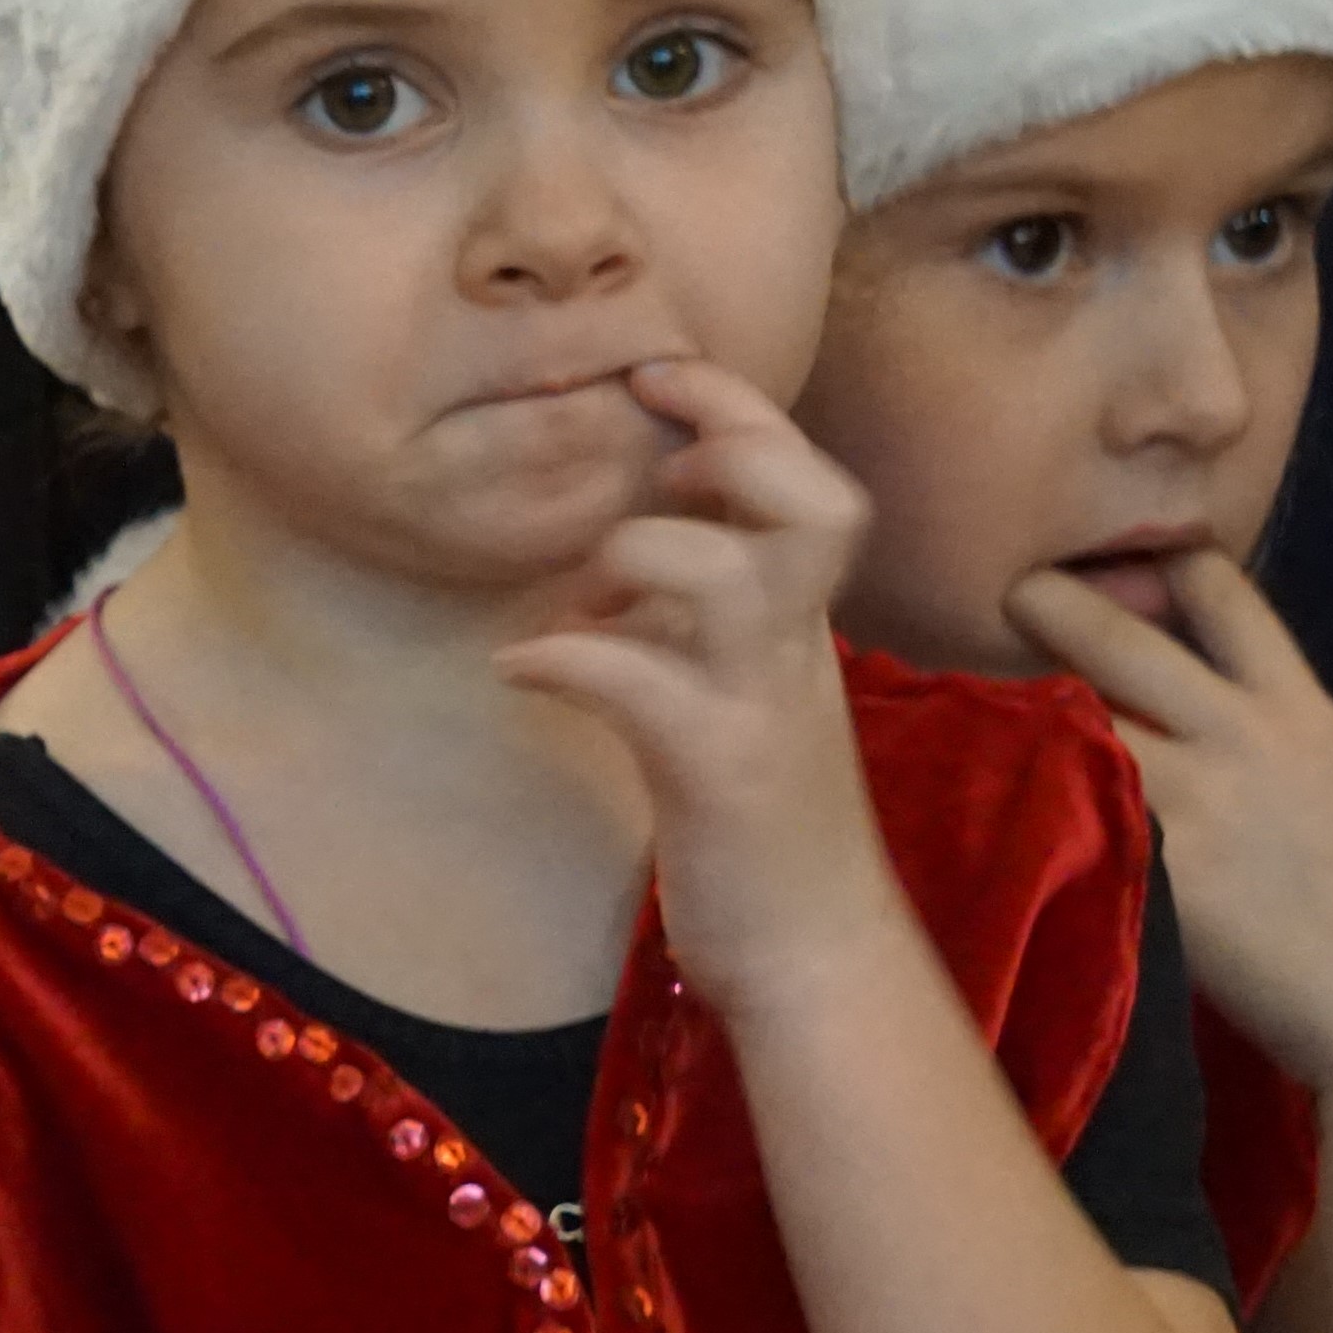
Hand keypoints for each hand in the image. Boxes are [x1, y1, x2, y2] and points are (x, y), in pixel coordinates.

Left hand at [491, 361, 897, 1006]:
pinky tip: (517, 666)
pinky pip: (640, 683)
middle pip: (815, 501)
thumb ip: (698, 624)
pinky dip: (568, 657)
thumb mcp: (737, 699)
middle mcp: (797, 650)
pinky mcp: (718, 774)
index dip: (740, 412)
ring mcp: (763, 707)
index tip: (659, 376)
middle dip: (733, 442)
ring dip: (640, 550)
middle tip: (654, 448)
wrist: (813, 957)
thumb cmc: (760, 827)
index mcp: (801, 625)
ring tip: (581, 591)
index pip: (808, 481)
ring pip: (733, 575)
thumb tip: (608, 564)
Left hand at [1002, 548, 1332, 1110]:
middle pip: (1117, 633)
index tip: (1104, 554)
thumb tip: (1203, 721)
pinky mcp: (1151, 861)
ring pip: (1071, 712)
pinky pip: (1060, 803)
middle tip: (1003, 592)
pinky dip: (1015, 791)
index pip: (1222, 594)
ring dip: (1013, 704)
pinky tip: (969, 795)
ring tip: (958, 703)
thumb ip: (1269, 745)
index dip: (1159, 564)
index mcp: (1299, 709)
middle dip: (1049, 599)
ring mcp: (1191, 794)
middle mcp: (1241, 731)